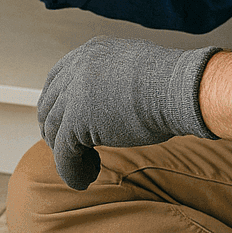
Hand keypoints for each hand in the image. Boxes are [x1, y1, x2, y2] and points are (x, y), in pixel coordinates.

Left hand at [37, 36, 220, 189]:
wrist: (181, 90)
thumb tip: (110, 103)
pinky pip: (64, 154)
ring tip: (88, 168)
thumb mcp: (135, 71)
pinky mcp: (76, 121)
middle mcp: (77, 68)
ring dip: (67, 154)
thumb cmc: (172, 84)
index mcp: (90, 52)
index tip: (67, 127)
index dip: (59, 107)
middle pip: (50, 105)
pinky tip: (84, 180)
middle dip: (57, 132)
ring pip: (54, 132)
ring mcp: (74, 93)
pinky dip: (71, 171)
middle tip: (74, 152)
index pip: (57, 80)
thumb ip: (114, 82)